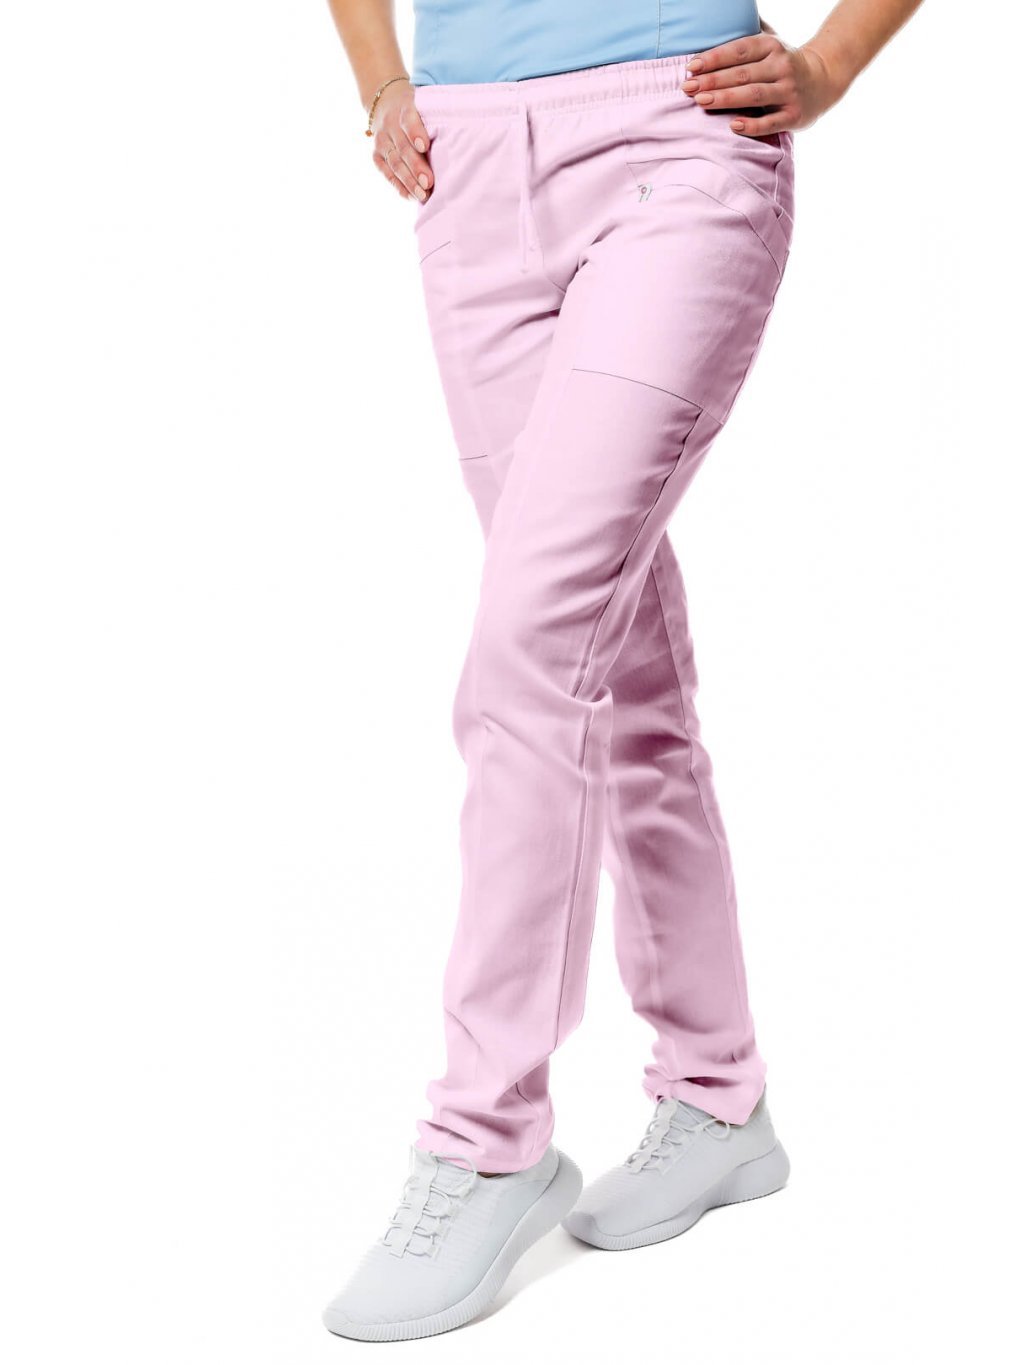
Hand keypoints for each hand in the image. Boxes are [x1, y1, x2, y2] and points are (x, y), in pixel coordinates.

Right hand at [369, 80, 433, 201]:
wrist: (386, 103)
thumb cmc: (417, 112)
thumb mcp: (424, 108)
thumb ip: (436, 123)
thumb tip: (460, 146)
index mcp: (405, 110)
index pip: (409, 121)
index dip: (415, 133)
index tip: (424, 147)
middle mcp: (390, 125)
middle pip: (403, 148)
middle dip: (416, 166)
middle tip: (429, 182)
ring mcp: (382, 142)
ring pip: (394, 163)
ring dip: (408, 181)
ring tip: (422, 195)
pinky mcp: (377, 156)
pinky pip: (387, 173)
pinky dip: (399, 186)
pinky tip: (410, 197)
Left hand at [680, 19, 847, 137]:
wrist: (824, 80)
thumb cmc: (784, 63)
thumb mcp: (771, 42)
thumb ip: (749, 31)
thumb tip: (725, 12)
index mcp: (772, 47)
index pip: (739, 51)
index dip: (715, 58)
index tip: (691, 67)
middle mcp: (781, 66)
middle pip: (743, 74)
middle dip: (713, 80)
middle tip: (687, 88)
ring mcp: (789, 91)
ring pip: (754, 95)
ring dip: (726, 98)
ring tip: (701, 101)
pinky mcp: (794, 115)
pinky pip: (771, 122)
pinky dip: (752, 125)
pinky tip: (733, 125)